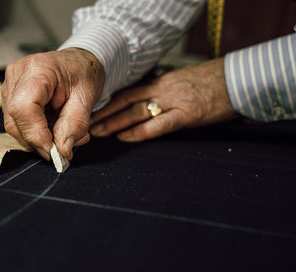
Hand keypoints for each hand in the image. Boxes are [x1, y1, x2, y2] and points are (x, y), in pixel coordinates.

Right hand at [2, 48, 104, 160]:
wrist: (77, 63)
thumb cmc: (83, 73)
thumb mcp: (87, 98)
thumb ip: (75, 125)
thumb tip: (62, 149)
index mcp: (38, 69)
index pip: (24, 108)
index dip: (35, 134)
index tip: (53, 151)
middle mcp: (17, 75)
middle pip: (15, 120)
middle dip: (38, 141)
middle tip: (62, 149)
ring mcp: (10, 84)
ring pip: (14, 125)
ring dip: (37, 139)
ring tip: (62, 135)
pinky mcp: (9, 95)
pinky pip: (16, 122)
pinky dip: (34, 132)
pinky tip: (51, 128)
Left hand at [90, 58, 237, 140]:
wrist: (238, 80)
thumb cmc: (212, 84)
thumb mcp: (182, 84)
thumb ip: (163, 95)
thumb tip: (145, 107)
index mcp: (162, 83)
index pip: (128, 93)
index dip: (108, 104)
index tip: (92, 112)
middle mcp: (164, 90)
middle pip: (126, 102)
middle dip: (105, 114)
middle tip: (87, 125)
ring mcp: (174, 101)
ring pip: (136, 112)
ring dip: (114, 123)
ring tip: (98, 132)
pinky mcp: (187, 114)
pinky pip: (158, 124)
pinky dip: (139, 132)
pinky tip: (124, 137)